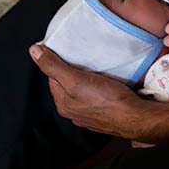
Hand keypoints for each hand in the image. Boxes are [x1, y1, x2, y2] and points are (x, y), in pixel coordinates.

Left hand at [30, 43, 149, 138]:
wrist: (134, 117)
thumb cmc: (106, 99)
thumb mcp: (75, 79)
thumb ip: (53, 66)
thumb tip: (33, 51)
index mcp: (62, 103)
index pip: (54, 78)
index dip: (61, 64)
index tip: (72, 54)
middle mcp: (73, 112)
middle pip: (68, 86)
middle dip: (75, 73)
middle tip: (87, 61)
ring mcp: (90, 116)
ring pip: (84, 93)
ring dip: (89, 82)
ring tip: (99, 71)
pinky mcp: (106, 116)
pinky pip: (98, 100)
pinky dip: (101, 91)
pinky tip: (110, 86)